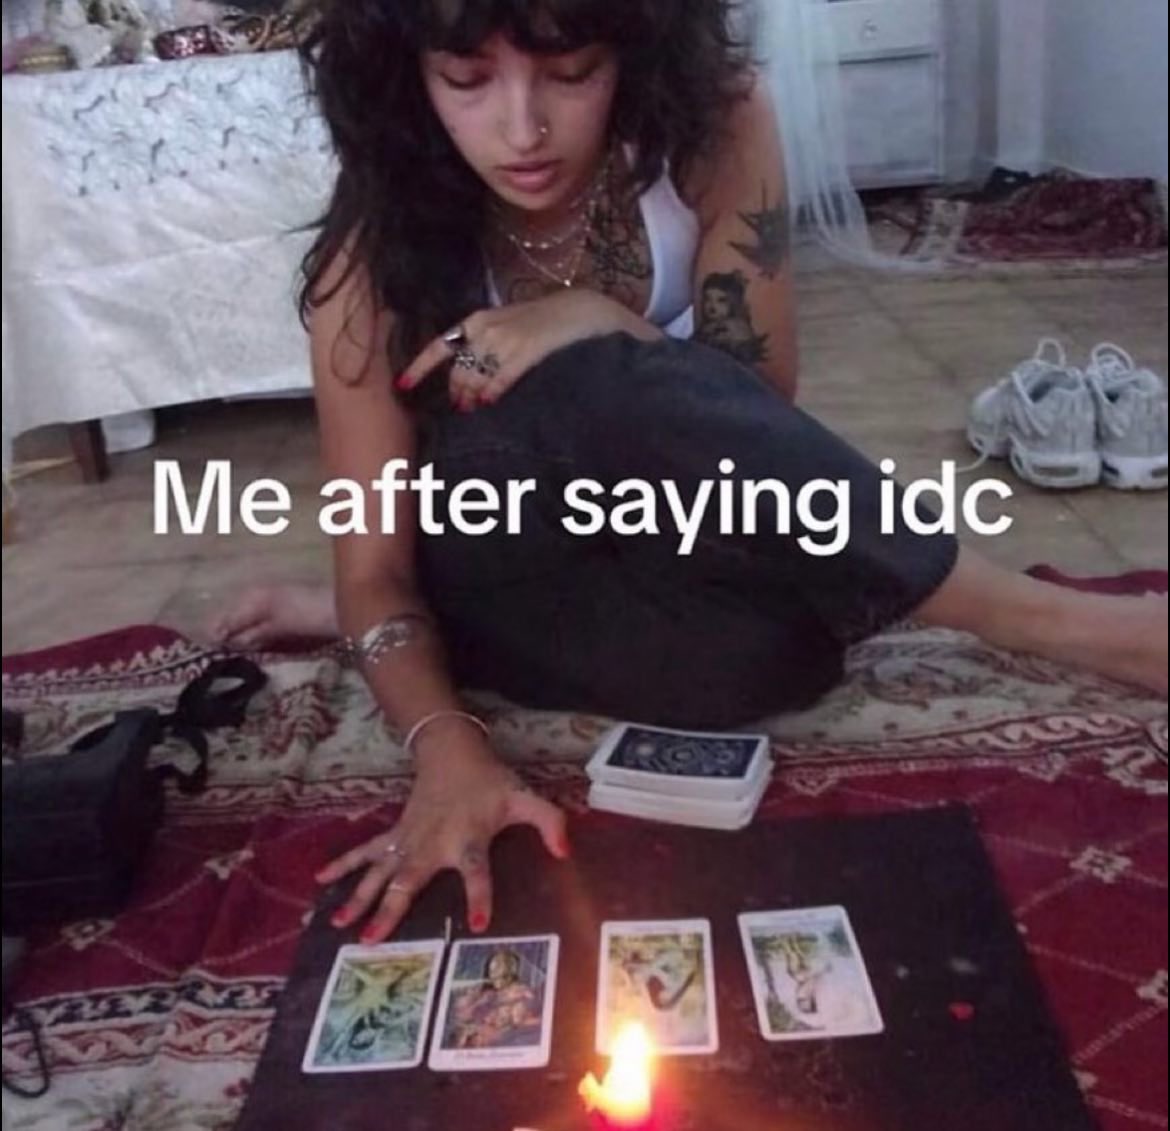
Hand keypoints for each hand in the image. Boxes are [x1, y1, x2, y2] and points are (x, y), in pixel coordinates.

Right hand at [315, 741, 569, 941]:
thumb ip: (549, 822)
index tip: (480, 923)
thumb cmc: (490, 783)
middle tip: (373, 940)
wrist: (453, 752)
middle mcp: (433, 844)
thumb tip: (565, 851)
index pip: (477, 871)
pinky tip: (320, 882)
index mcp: (468, 839)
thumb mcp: (524, 798)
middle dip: (391, 909)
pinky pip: (365, 851)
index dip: (480, 895)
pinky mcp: (394, 834)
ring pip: (379, 871)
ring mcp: (408, 840)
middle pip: (410, 880)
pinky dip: (342, 864)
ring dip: (359, 896)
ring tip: (339, 923)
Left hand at [396, 290, 651, 411]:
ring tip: (473, 410)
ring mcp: (505, 339)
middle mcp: (485, 329)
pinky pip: (499, 380)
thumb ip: (485, 345)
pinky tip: (489, 403)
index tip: (401, 388)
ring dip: (471, 398)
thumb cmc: (543, 322)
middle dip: (455, 392)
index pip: (439, 347)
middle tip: (460, 408)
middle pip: (457, 370)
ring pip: (475, 378)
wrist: (579, 310)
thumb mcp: (507, 324)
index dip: (418, 368)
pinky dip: (491, 393)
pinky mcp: (526, 350)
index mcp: (476, 321)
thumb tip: (467, 378)